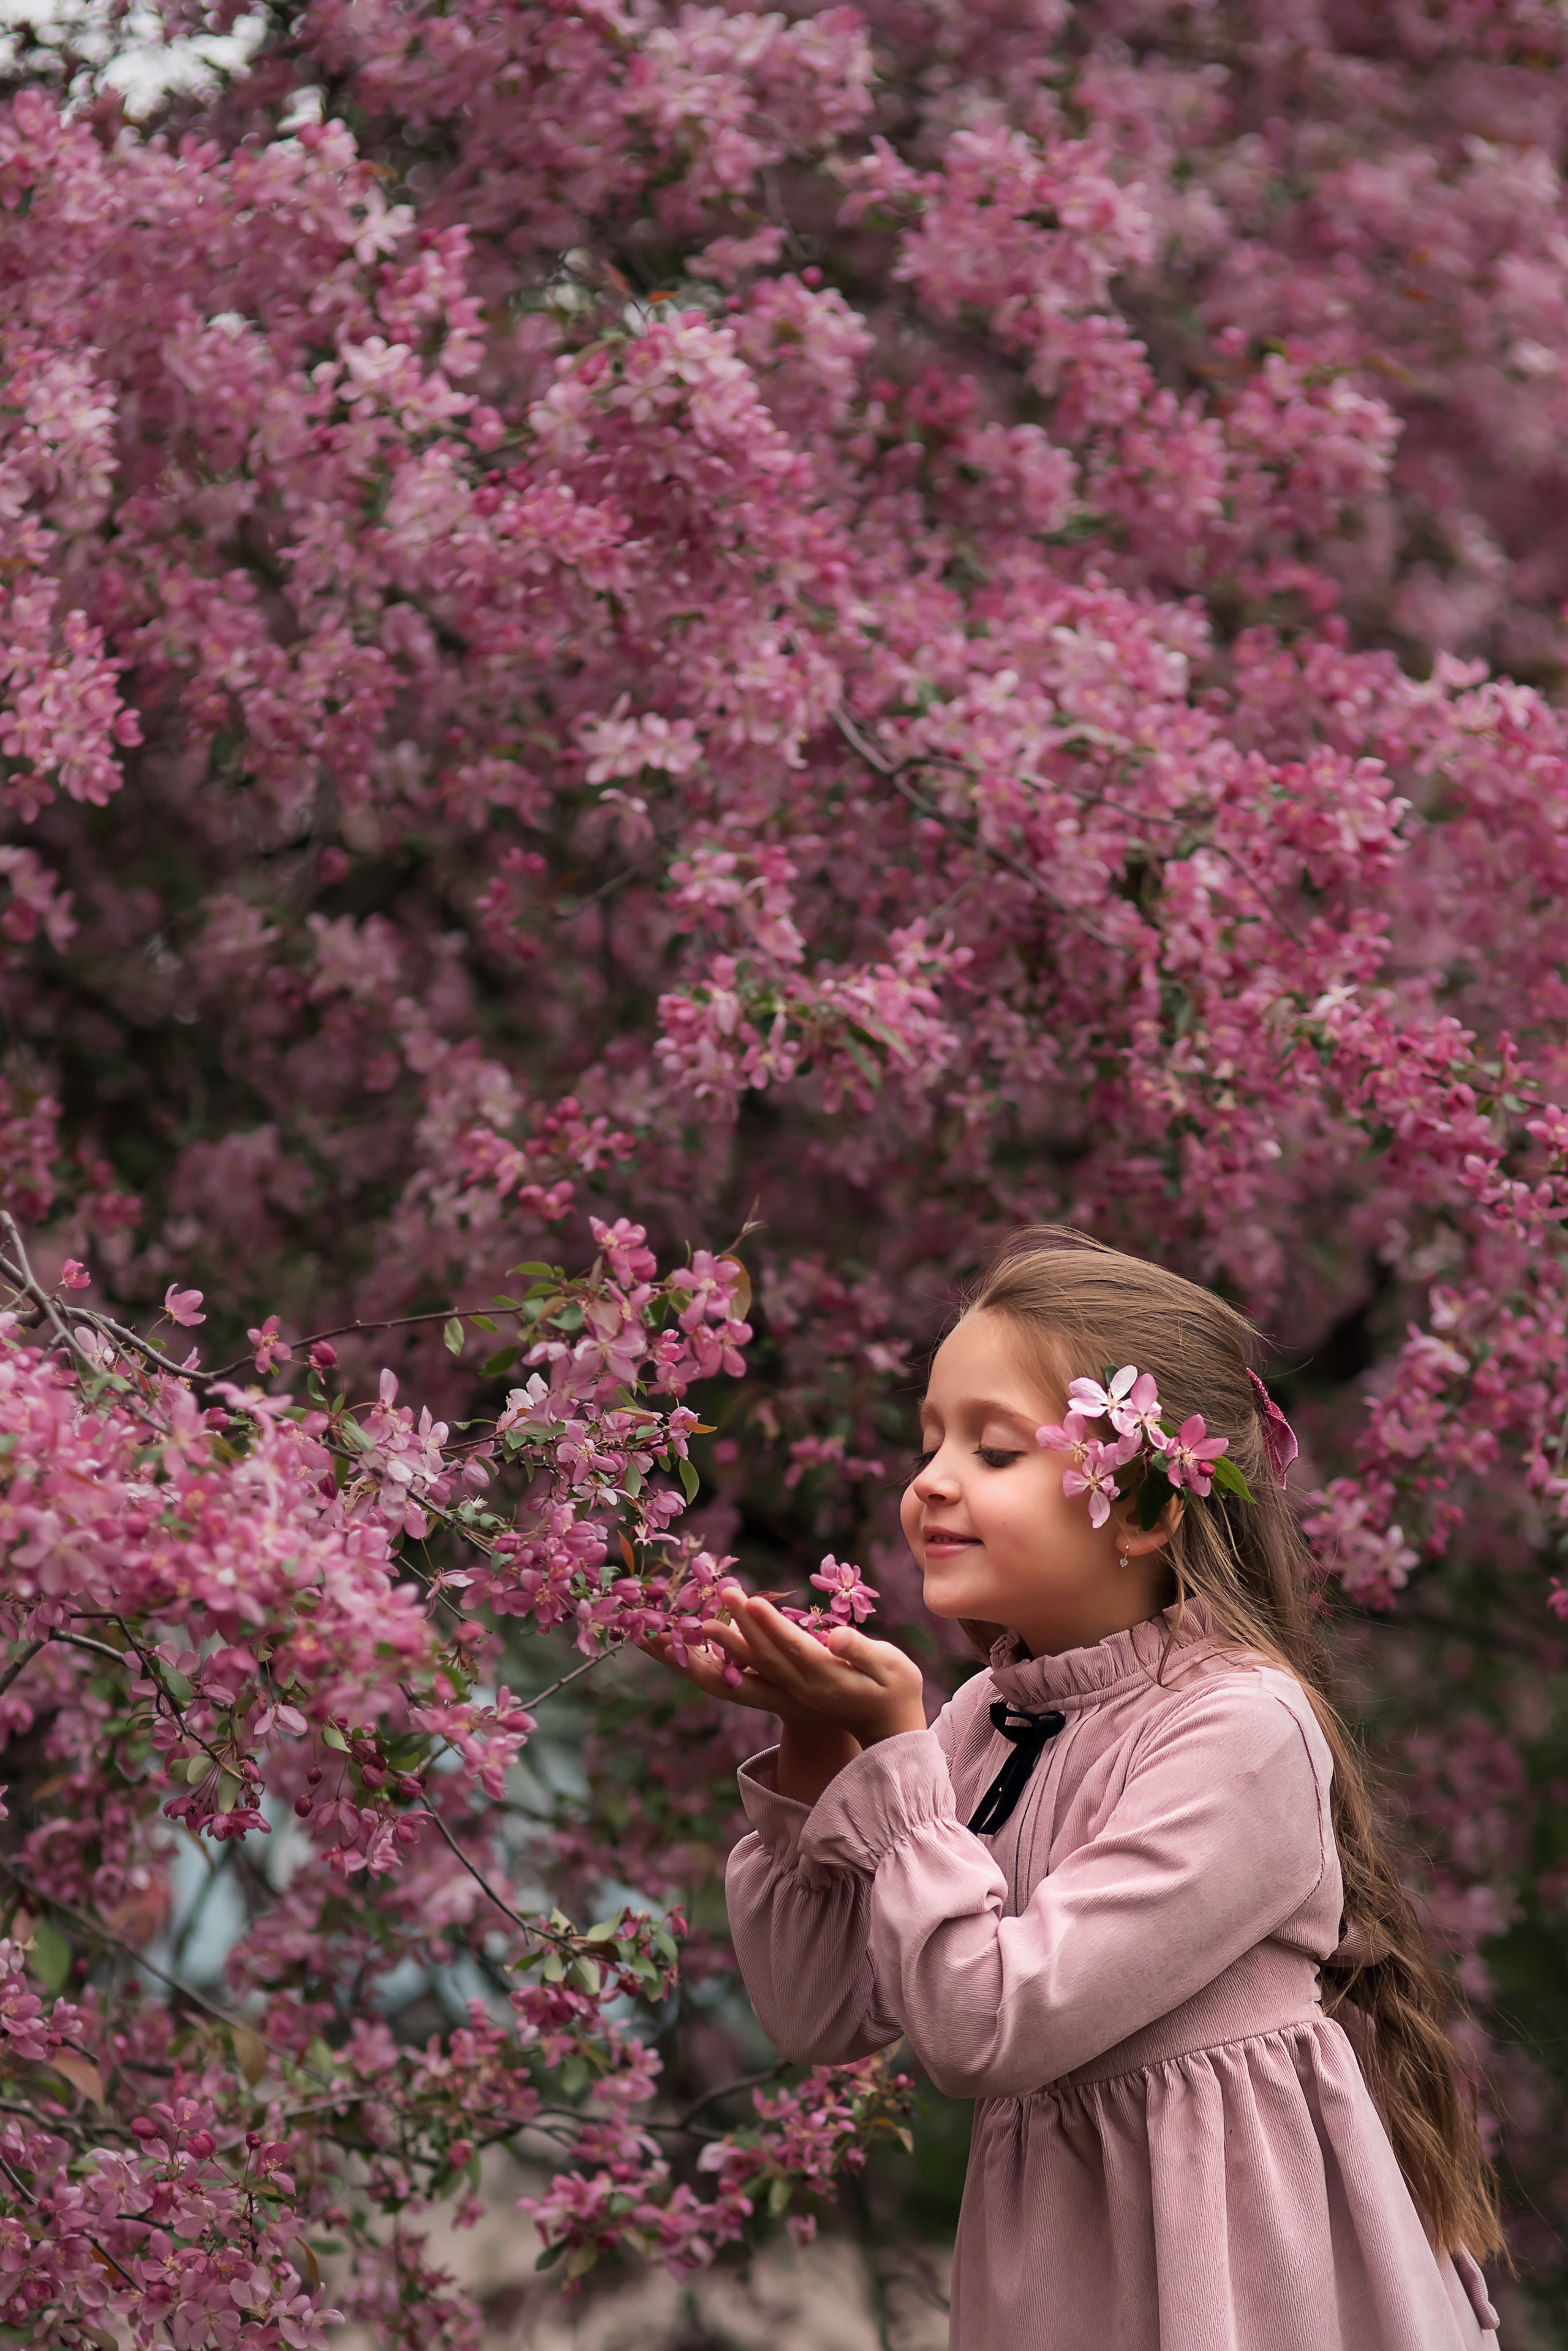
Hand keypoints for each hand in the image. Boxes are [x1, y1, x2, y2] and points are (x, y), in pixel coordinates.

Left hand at [646, 1592, 926, 1744]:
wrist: (887, 1727)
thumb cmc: (896, 1688)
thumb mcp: (891, 1667)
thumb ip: (862, 1652)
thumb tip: (836, 1637)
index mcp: (827, 1678)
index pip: (793, 1648)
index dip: (771, 1625)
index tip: (751, 1601)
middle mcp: (802, 1687)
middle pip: (766, 1656)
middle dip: (742, 1625)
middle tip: (723, 1594)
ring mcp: (792, 1692)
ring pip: (754, 1668)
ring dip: (728, 1644)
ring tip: (703, 1622)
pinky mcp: (787, 1690)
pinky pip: (754, 1675)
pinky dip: (731, 1660)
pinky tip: (713, 1643)